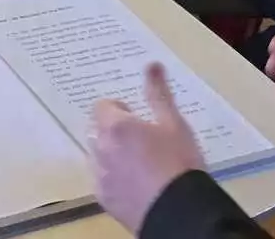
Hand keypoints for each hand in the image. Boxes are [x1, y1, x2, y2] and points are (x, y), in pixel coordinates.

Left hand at [90, 63, 205, 231]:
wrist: (178, 210)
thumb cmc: (178, 162)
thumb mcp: (174, 124)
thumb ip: (159, 94)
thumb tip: (152, 64)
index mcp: (115, 127)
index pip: (101, 106)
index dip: (118, 110)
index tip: (137, 117)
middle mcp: (100, 149)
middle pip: (96, 130)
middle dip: (112, 131)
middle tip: (140, 139)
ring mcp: (99, 176)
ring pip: (97, 156)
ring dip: (110, 154)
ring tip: (140, 163)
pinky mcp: (103, 199)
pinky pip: (101, 180)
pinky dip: (112, 178)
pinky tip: (136, 184)